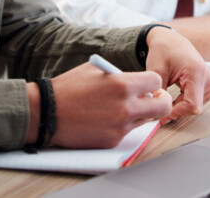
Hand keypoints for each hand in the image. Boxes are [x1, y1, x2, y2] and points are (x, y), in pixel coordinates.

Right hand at [31, 63, 170, 148]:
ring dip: (141, 113)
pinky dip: (122, 125)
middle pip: (162, 106)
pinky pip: (128, 131)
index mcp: (122, 85)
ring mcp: (121, 127)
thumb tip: (137, 82)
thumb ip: (120, 75)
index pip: (156, 81)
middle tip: (152, 98)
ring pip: (147, 120)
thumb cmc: (69, 88)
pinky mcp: (113, 141)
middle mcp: (126, 107)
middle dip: (160, 100)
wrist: (46, 113)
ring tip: (124, 107)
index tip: (147, 83)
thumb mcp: (96, 70)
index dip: (152, 81)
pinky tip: (106, 118)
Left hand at [143, 26, 209, 122]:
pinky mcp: (208, 83)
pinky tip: (175, 97)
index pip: (192, 105)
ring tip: (167, 100)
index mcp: (196, 72)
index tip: (163, 117)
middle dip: (178, 110)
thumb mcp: (156, 72)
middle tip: (161, 109)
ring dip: (182, 107)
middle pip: (195, 107)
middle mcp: (207, 76)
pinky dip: (186, 102)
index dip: (177, 113)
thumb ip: (158, 92)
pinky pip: (199, 100)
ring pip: (197, 105)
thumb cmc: (163, 51)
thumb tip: (158, 111)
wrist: (170, 40)